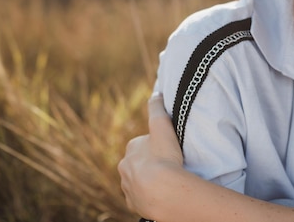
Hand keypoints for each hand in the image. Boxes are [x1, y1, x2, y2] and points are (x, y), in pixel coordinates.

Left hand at [118, 93, 183, 216]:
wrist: (161, 190)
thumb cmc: (163, 156)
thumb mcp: (162, 126)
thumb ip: (157, 108)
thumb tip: (156, 92)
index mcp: (131, 148)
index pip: (144, 143)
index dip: (157, 145)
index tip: (169, 149)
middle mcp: (124, 166)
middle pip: (139, 162)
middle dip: (150, 163)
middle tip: (169, 165)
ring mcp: (127, 186)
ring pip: (138, 179)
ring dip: (148, 179)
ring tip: (167, 181)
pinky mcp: (133, 202)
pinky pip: (140, 196)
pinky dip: (148, 194)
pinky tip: (161, 193)